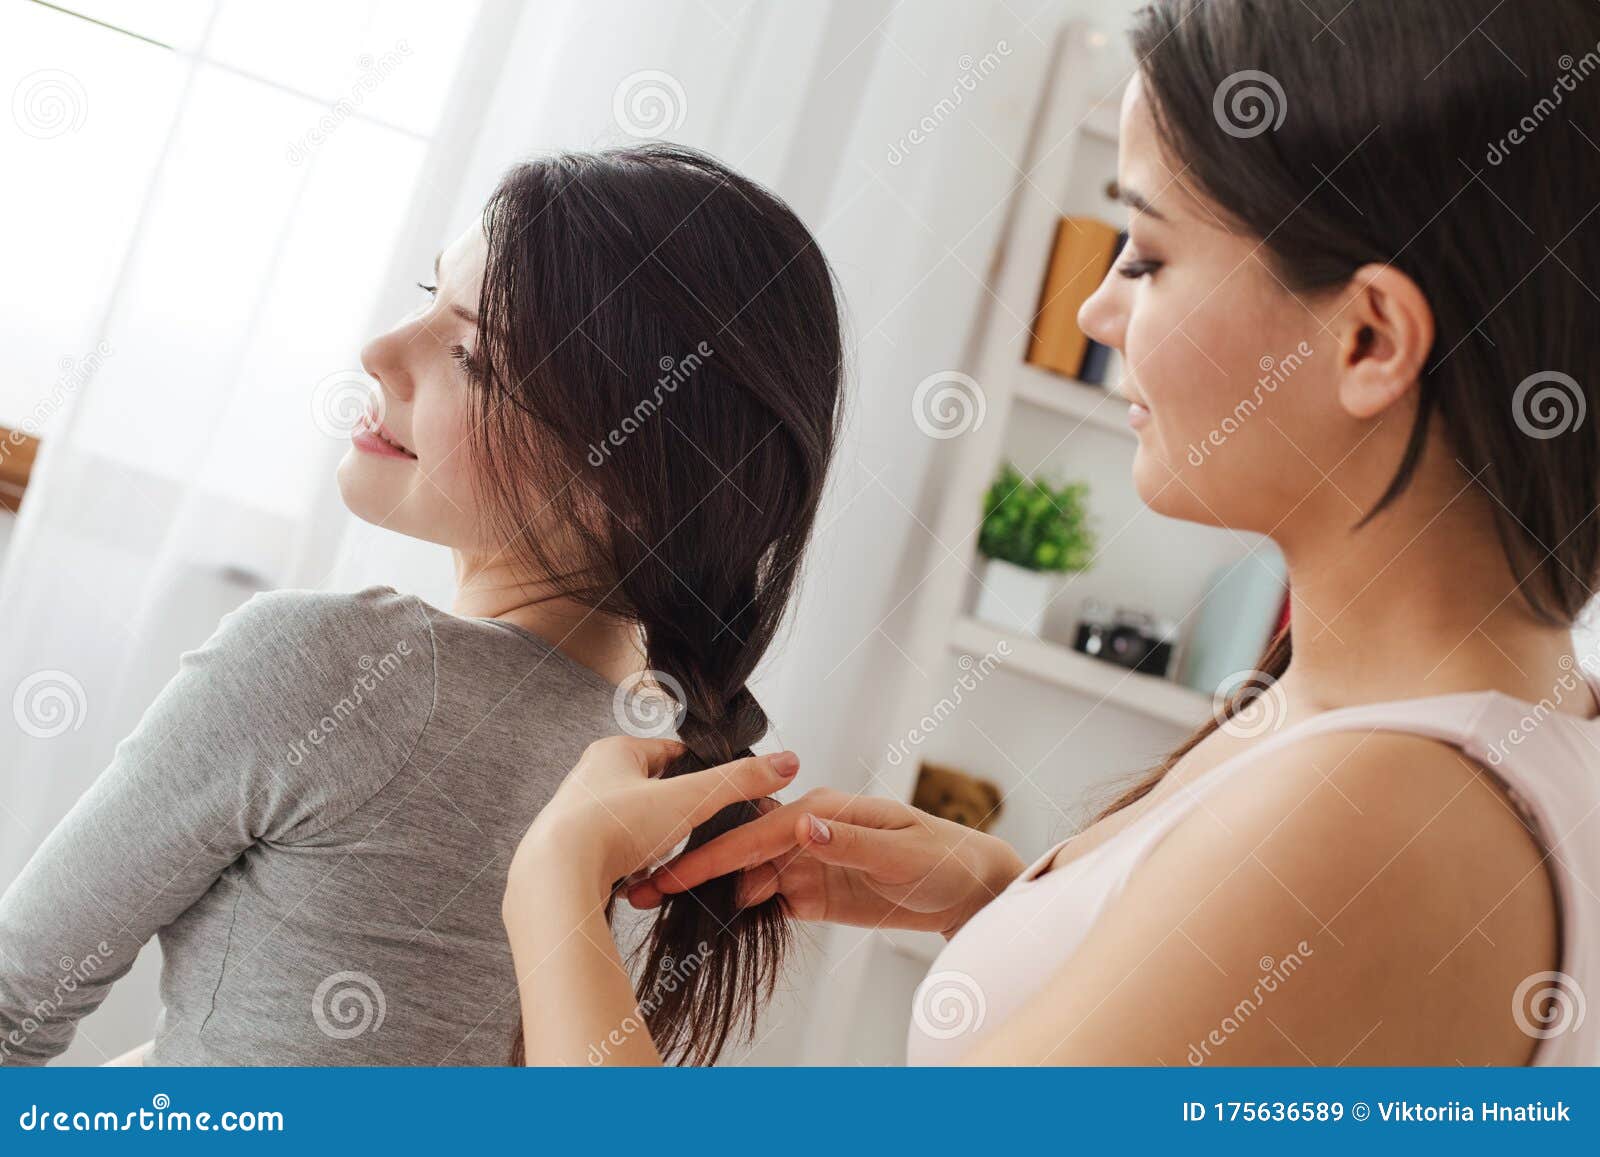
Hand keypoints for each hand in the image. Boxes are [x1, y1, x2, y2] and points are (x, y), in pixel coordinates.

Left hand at [507, 736, 800, 897]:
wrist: (556, 878)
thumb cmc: (612, 828)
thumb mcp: (689, 799)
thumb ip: (738, 782)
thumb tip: (785, 764)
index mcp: (615, 751)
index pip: (673, 752)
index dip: (703, 771)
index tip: (723, 791)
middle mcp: (592, 778)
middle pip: (655, 789)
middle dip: (680, 812)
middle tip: (699, 830)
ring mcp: (580, 815)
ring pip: (636, 824)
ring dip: (657, 842)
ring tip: (671, 857)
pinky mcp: (573, 852)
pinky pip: (617, 854)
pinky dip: (635, 865)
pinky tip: (643, 878)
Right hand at [627, 788, 1025, 937]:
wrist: (969, 889)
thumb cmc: (943, 860)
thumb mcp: (903, 853)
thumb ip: (851, 842)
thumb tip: (803, 826)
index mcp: (825, 811)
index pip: (759, 834)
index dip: (714, 855)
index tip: (673, 871)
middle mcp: (810, 831)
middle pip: (740, 851)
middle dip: (691, 868)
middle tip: (642, 889)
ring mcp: (808, 861)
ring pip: (746, 876)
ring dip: (707, 892)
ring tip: (656, 908)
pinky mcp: (813, 890)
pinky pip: (767, 899)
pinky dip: (737, 909)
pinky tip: (706, 920)